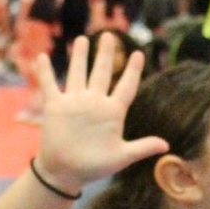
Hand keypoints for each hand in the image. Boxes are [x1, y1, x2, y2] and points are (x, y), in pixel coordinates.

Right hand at [31, 35, 165, 192]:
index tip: (138, 54)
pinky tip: (43, 57)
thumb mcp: (121, 157)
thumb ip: (141, 148)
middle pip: (101, 73)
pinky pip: (50, 85)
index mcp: (112, 112)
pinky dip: (45, 72)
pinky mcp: (55, 107)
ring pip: (78, 73)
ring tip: (83, 39)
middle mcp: (94, 103)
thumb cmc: (94, 167)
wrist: (65, 172)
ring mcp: (74, 103)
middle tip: (109, 36)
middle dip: (105, 54)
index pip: (125, 87)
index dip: (132, 71)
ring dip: (80, 57)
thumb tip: (166, 146)